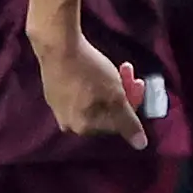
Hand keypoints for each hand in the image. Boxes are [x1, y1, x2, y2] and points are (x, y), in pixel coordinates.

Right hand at [32, 26, 146, 148]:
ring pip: (92, 101)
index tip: (139, 82)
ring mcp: (57, 108)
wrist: (57, 46)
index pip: (118, 123)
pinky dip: (91, 83)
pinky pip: (78, 93)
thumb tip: (141, 145)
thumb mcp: (115, 97)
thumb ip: (128, 122)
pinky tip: (94, 68)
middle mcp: (68, 123)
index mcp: (84, 128)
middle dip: (121, 92)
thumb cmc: (89, 72)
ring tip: (115, 66)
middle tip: (128, 72)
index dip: (132, 102)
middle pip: (105, 112)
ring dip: (109, 85)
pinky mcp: (52, 92)